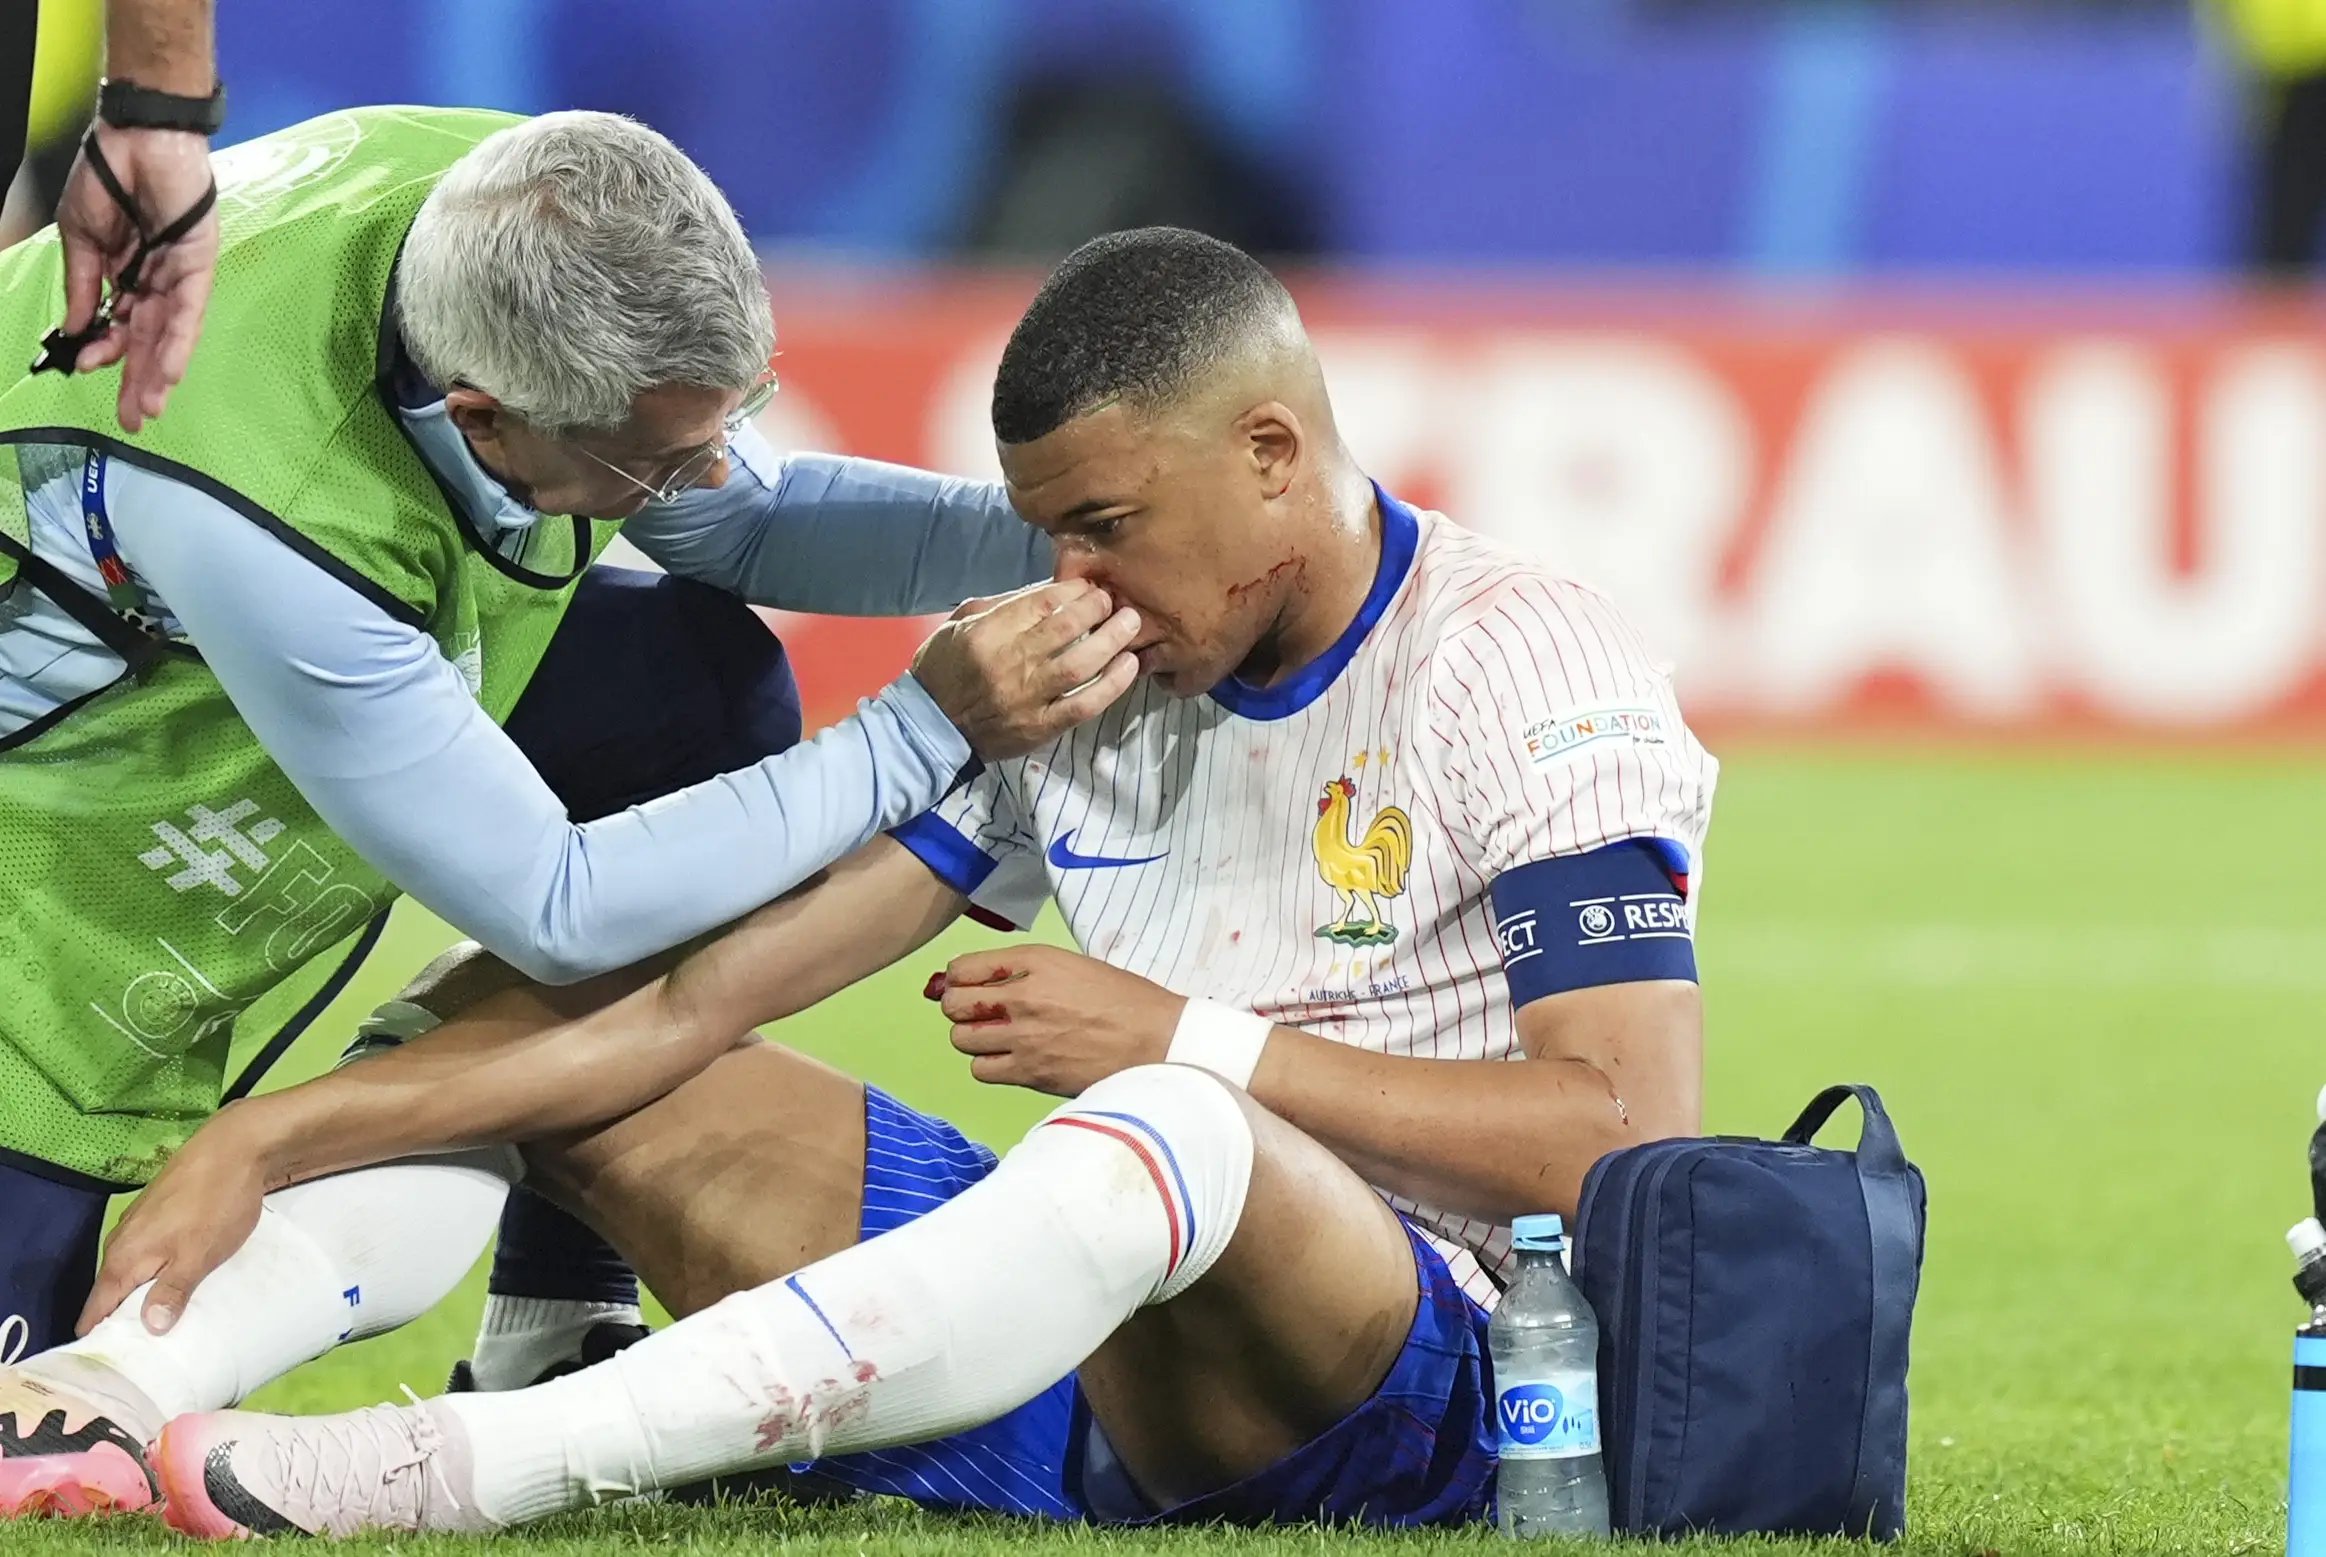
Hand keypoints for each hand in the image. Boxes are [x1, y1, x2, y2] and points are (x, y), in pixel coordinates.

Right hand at [54, 122, 220, 431]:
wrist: (134, 136)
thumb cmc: (106, 176)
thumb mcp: (81, 237)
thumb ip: (83, 284)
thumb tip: (72, 327)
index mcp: (126, 273)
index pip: (119, 325)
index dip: (105, 351)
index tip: (84, 368)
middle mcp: (156, 280)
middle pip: (149, 340)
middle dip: (138, 380)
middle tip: (131, 420)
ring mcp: (179, 274)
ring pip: (170, 334)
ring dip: (159, 372)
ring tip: (147, 407)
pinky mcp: (198, 264)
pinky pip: (189, 310)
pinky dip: (179, 341)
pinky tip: (170, 371)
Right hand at [76, 1102, 271, 1336]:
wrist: (234, 1147)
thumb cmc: (216, 1204)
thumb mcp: (198, 1256)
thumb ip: (171, 1292)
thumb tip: (149, 1329)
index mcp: (122, 1259)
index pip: (96, 1310)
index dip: (103, 1338)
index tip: (120, 1365)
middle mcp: (121, 1243)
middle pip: (113, 1295)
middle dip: (128, 1322)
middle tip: (152, 1354)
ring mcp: (138, 1227)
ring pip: (133, 1274)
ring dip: (147, 1297)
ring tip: (169, 1327)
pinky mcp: (157, 1215)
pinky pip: (148, 1256)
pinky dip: (158, 1274)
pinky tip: (179, 1286)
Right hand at [912, 581, 1140, 759]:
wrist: (931, 727)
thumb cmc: (945, 668)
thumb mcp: (962, 622)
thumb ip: (1005, 605)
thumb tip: (1053, 591)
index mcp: (987, 632)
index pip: (1042, 602)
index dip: (1074, 590)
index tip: (1090, 587)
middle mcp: (1010, 662)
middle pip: (1067, 627)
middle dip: (1098, 608)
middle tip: (1115, 601)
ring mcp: (1028, 697)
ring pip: (1082, 664)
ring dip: (1113, 641)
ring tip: (1131, 624)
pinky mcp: (1041, 727)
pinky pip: (1084, 704)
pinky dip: (1112, 685)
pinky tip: (1129, 666)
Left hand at [933, 944, 1183, 1095]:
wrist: (1156, 1039)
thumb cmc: (1125, 1000)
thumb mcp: (1074, 965)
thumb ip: (1028, 970)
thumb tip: (984, 981)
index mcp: (1036, 961)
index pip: (963, 967)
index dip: (958, 978)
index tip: (967, 985)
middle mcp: (1022, 995)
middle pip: (953, 1004)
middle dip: (959, 1008)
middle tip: (977, 1013)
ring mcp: (1024, 1036)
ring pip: (962, 1039)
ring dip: (973, 1038)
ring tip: (996, 1038)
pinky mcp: (1030, 1071)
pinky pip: (981, 1070)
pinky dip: (989, 1065)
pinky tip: (1008, 1060)